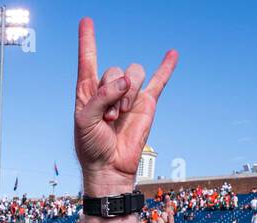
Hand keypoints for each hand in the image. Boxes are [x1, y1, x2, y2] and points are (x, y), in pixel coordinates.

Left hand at [73, 17, 176, 191]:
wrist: (109, 167)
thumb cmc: (91, 146)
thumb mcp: (85, 120)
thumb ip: (101, 96)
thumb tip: (125, 80)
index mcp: (88, 92)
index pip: (88, 60)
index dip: (87, 41)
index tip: (86, 22)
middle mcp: (108, 90)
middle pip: (115, 70)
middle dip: (112, 92)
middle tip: (108, 117)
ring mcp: (129, 95)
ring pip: (133, 74)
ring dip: (127, 93)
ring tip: (120, 115)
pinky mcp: (146, 104)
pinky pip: (159, 81)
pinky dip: (166, 68)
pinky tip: (172, 54)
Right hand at [148, 203, 174, 222]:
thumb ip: (171, 219)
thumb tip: (170, 212)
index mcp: (168, 218)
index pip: (167, 209)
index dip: (167, 202)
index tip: (167, 196)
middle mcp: (162, 218)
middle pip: (164, 214)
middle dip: (166, 221)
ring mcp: (157, 221)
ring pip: (159, 219)